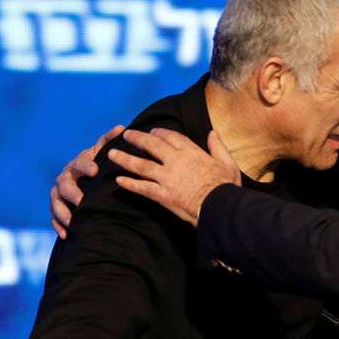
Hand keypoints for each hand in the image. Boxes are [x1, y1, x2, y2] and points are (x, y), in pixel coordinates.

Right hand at [50, 123, 124, 237]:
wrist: (88, 179)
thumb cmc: (99, 164)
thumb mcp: (104, 153)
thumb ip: (110, 141)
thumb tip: (121, 127)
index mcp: (78, 164)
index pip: (80, 163)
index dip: (86, 166)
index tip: (95, 170)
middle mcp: (66, 178)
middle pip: (64, 185)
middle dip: (72, 192)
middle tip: (80, 199)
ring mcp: (59, 194)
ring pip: (56, 202)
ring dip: (63, 212)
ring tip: (73, 221)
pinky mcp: (58, 208)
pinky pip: (55, 217)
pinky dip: (59, 225)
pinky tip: (67, 234)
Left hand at [111, 129, 241, 227]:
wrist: (219, 207)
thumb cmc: (226, 186)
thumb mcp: (227, 162)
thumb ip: (217, 146)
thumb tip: (213, 132)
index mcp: (191, 152)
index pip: (171, 137)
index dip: (159, 133)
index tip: (152, 132)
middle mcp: (175, 161)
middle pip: (151, 146)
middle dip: (137, 139)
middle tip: (126, 135)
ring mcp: (166, 178)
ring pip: (140, 165)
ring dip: (124, 158)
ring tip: (112, 154)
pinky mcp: (162, 194)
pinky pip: (141, 187)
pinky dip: (129, 184)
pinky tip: (119, 181)